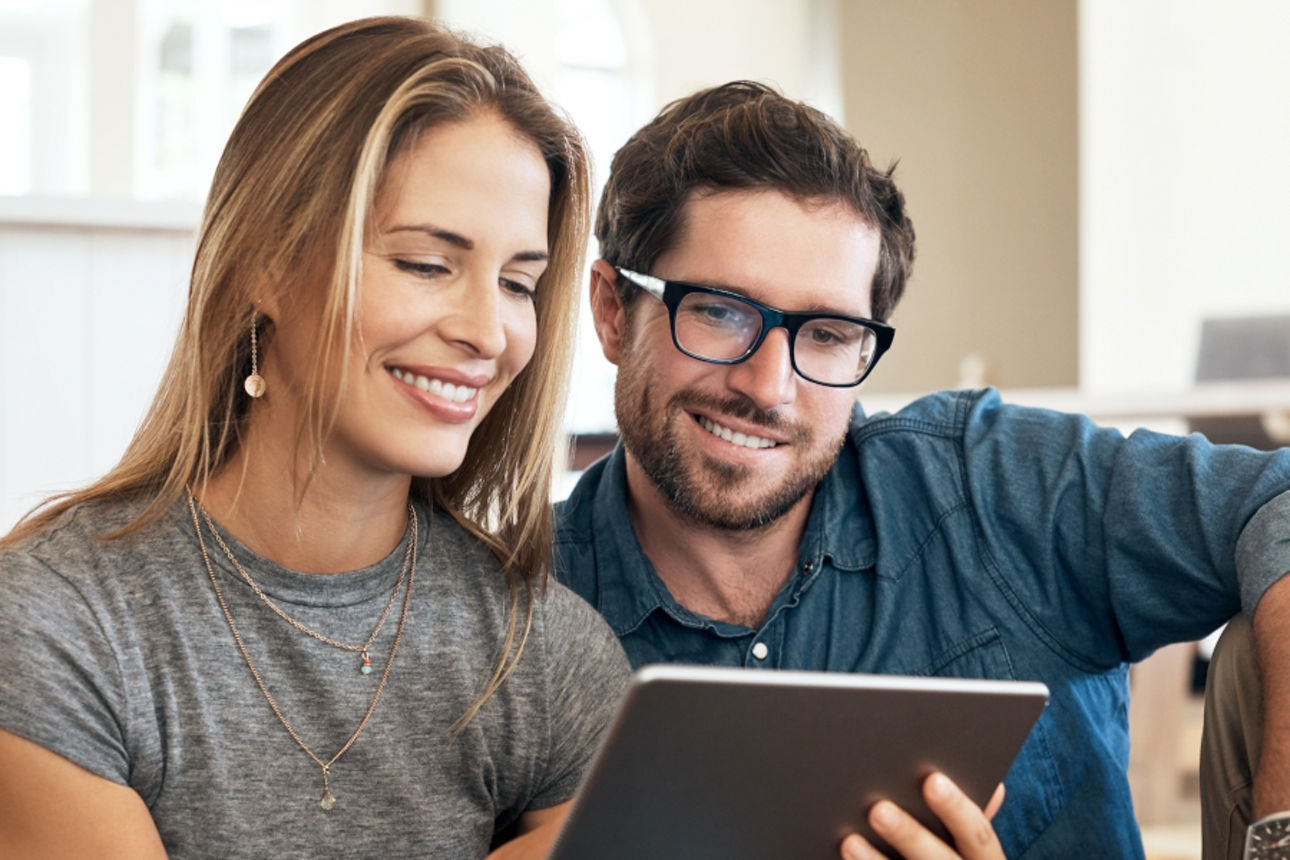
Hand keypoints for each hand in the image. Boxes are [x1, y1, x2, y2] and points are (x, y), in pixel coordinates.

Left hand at [839, 772, 1004, 859]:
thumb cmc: (949, 857)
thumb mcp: (968, 846)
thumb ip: (967, 820)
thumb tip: (991, 785)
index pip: (978, 835)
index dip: (956, 808)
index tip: (932, 780)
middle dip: (910, 835)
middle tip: (878, 809)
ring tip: (850, 840)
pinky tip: (845, 859)